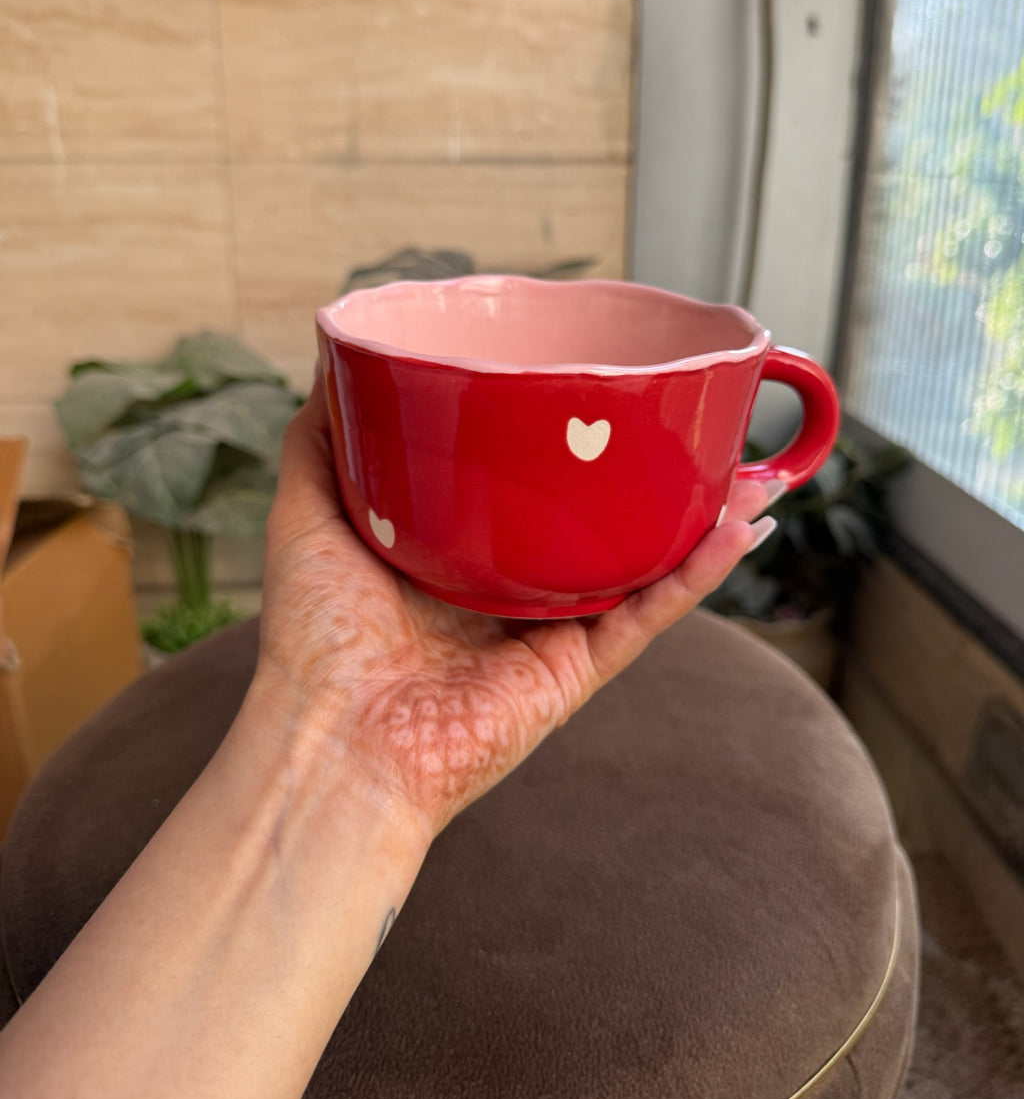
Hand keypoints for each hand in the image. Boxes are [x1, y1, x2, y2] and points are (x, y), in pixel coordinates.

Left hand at [255, 376, 777, 837]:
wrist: (332, 740)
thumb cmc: (314, 638)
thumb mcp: (308, 512)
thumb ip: (323, 439)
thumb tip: (337, 359)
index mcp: (458, 554)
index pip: (523, 488)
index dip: (562, 443)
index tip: (591, 389)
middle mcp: (511, 590)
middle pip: (596, 522)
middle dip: (649, 478)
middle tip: (688, 425)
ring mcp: (550, 631)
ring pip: (641, 563)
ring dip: (698, 518)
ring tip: (745, 467)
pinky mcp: (576, 670)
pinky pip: (649, 614)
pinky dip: (697, 574)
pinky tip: (739, 527)